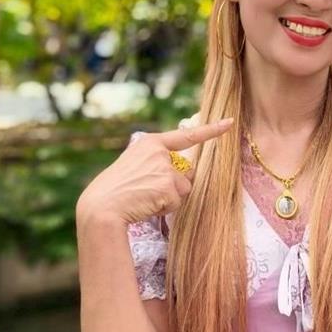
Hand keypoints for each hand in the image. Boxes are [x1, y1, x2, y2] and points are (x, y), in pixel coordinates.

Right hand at [76, 118, 233, 226]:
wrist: (101, 207)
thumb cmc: (114, 190)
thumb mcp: (133, 165)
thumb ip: (156, 163)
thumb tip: (183, 173)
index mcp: (150, 143)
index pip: (186, 136)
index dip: (210, 130)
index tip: (229, 123)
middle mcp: (160, 153)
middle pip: (186, 173)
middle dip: (174, 185)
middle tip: (146, 191)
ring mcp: (165, 168)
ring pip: (183, 189)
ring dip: (169, 198)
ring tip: (144, 198)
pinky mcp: (168, 186)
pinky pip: (177, 202)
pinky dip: (165, 208)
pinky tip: (146, 205)